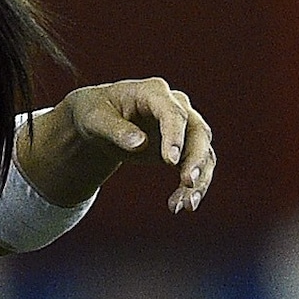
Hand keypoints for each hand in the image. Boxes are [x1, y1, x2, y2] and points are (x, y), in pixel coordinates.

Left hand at [24, 77, 214, 211]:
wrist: (100, 120)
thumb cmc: (95, 113)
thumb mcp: (95, 119)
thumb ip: (115, 130)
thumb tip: (139, 143)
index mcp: (153, 92)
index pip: (172, 113)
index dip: (174, 136)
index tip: (170, 162)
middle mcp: (176, 106)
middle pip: (198, 132)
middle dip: (196, 159)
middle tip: (189, 183)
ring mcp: (184, 126)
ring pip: (203, 152)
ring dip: (199, 179)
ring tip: (186, 205)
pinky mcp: (184, 147)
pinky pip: (195, 167)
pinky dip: (189, 188)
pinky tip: (177, 205)